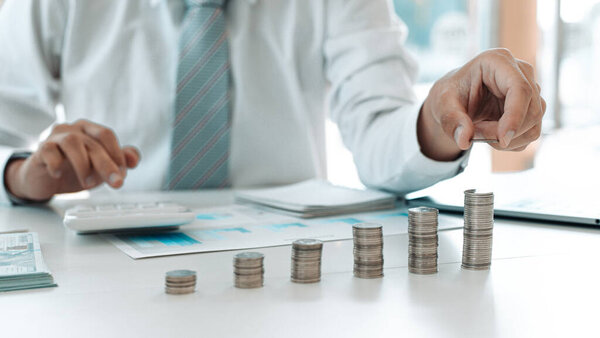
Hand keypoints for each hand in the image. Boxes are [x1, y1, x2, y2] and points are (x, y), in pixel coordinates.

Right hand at [5, 119, 140, 200]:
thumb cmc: (74, 169)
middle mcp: (72, 129)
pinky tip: (59, 174)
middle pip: (93, 142)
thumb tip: (133, 159)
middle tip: (116, 183)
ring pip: (72, 142)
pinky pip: (48, 151)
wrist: (44, 179)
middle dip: (107, 164)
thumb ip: (119, 161)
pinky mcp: (40, 150)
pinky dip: (56, 163)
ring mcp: (55, 137)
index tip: (122, 174)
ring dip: (84, 165)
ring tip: (88, 184)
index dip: (117, 154)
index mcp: (89, 130)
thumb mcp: (101, 167)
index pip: (106, 135)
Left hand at [417, 48, 545, 160]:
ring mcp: (531, 90)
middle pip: (531, 110)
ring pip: (533, 126)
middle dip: (503, 132)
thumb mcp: (442, 105)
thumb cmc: (449, 96)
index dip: (515, 116)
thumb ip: (452, 121)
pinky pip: (530, 134)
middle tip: (474, 134)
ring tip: (479, 132)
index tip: (502, 139)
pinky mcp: (532, 107)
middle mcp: (521, 72)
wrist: (455, 100)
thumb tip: (464, 140)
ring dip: (506, 140)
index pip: (520, 89)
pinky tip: (491, 135)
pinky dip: (510, 143)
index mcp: (498, 61)